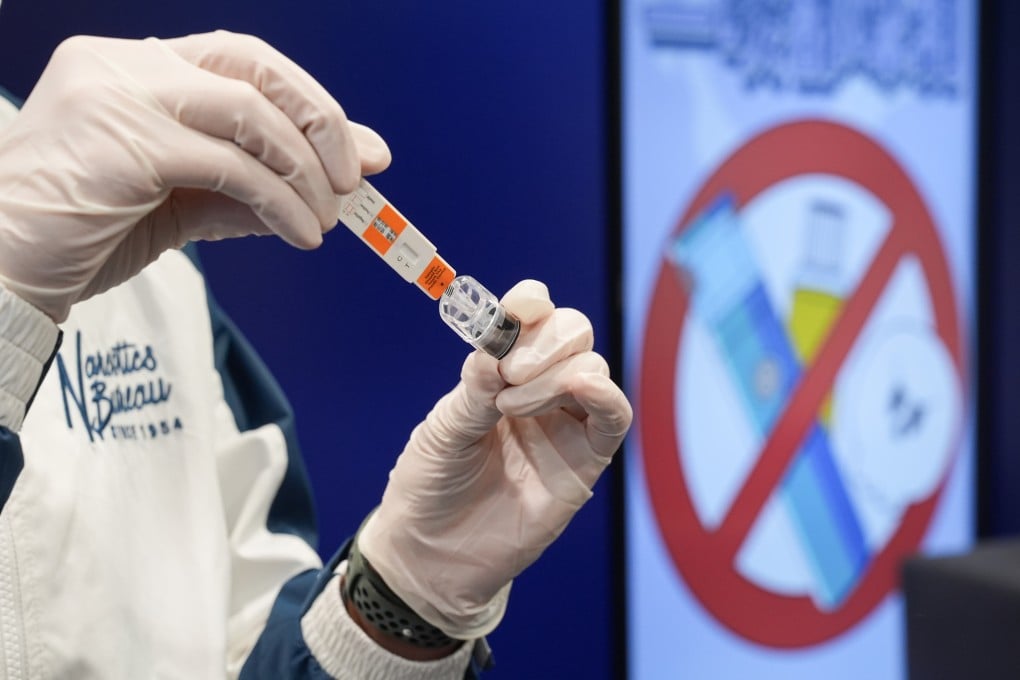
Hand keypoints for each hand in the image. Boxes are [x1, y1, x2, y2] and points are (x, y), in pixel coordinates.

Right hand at [0, 31, 389, 321]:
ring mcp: (121, 96)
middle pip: (254, 65)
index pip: (243, 62)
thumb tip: (337, 186)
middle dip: (321, 120)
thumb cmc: (84, 233)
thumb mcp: (184, 203)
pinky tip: (299, 234)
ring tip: (325, 218)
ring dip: (305, 170)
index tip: (357, 152)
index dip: (308, 102)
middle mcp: (125, 65)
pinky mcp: (127, 143)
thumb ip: (254, 185)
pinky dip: (280, 201)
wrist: (3, 268)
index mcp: (135, 68)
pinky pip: (233, 166)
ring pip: (251, 114)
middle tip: (354, 176)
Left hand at [358, 280, 632, 638]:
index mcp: (500, 371)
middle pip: (572, 333)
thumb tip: (498, 345)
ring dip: (555, 376)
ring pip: (591, 367)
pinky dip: (606, 395)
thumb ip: (476, 386)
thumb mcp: (443, 428)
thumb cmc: (432, 484)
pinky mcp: (586, 460)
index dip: (530, 304)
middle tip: (510, 373)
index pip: (531, 317)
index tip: (517, 309)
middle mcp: (538, 389)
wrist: (433, 552)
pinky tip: (583, 389)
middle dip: (545, 340)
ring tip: (510, 409)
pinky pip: (615, 417)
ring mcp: (565, 422)